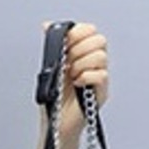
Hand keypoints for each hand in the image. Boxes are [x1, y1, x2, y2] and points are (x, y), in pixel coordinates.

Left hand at [42, 21, 109, 137]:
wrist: (55, 124)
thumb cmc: (55, 99)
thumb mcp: (50, 68)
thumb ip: (52, 46)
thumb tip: (46, 25)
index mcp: (83, 53)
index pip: (90, 30)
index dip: (78, 33)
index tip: (65, 44)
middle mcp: (94, 63)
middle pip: (99, 40)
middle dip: (79, 49)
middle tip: (67, 64)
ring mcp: (100, 77)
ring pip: (101, 56)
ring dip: (81, 64)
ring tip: (71, 77)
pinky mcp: (102, 92)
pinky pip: (102, 75)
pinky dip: (86, 77)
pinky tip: (77, 84)